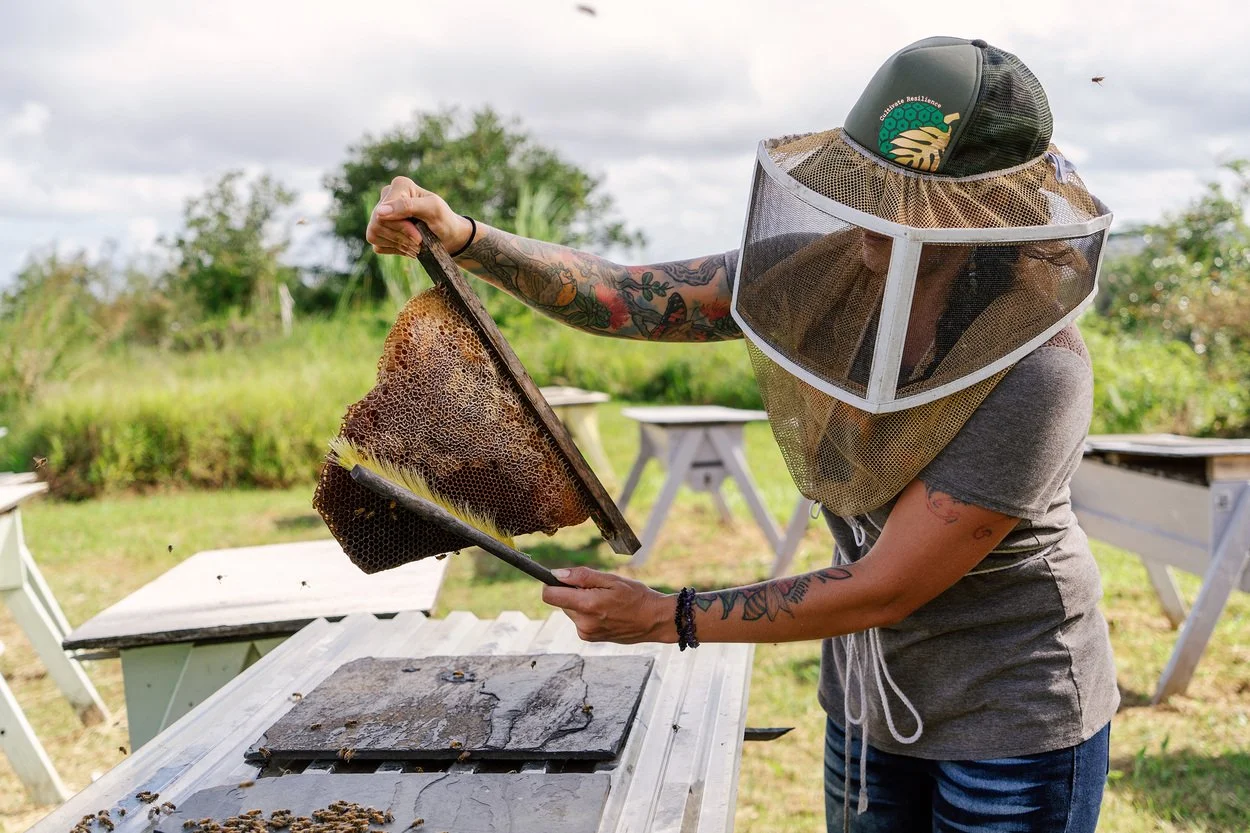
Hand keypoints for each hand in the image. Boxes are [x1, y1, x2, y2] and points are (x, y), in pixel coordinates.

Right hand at [365, 176, 473, 257]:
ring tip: (416, 244)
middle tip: (420, 241)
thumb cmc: (443, 219)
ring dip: (399, 244)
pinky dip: (395, 250)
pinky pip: (377, 246)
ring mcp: (380, 214)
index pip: (383, 211)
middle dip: (401, 236)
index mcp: (399, 185)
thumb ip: (407, 206)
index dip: (401, 227)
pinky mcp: (379, 232)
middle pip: (378, 223)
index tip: (419, 236)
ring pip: (374, 235)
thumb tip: (379, 211)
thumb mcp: (432, 210)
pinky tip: (408, 246)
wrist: (448, 236)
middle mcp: (386, 196)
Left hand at [541, 567, 676, 643]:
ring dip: (581, 602)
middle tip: (598, 588)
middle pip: (561, 601)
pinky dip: (587, 612)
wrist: (654, 621)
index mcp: (587, 606)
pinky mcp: (590, 638)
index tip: (561, 578)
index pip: (550, 596)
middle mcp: (583, 623)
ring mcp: (586, 633)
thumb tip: (556, 574)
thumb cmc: (636, 596)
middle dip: (573, 592)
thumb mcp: (611, 579)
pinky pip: (579, 619)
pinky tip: (607, 611)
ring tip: (606, 600)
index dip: (551, 584)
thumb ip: (582, 576)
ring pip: (571, 610)